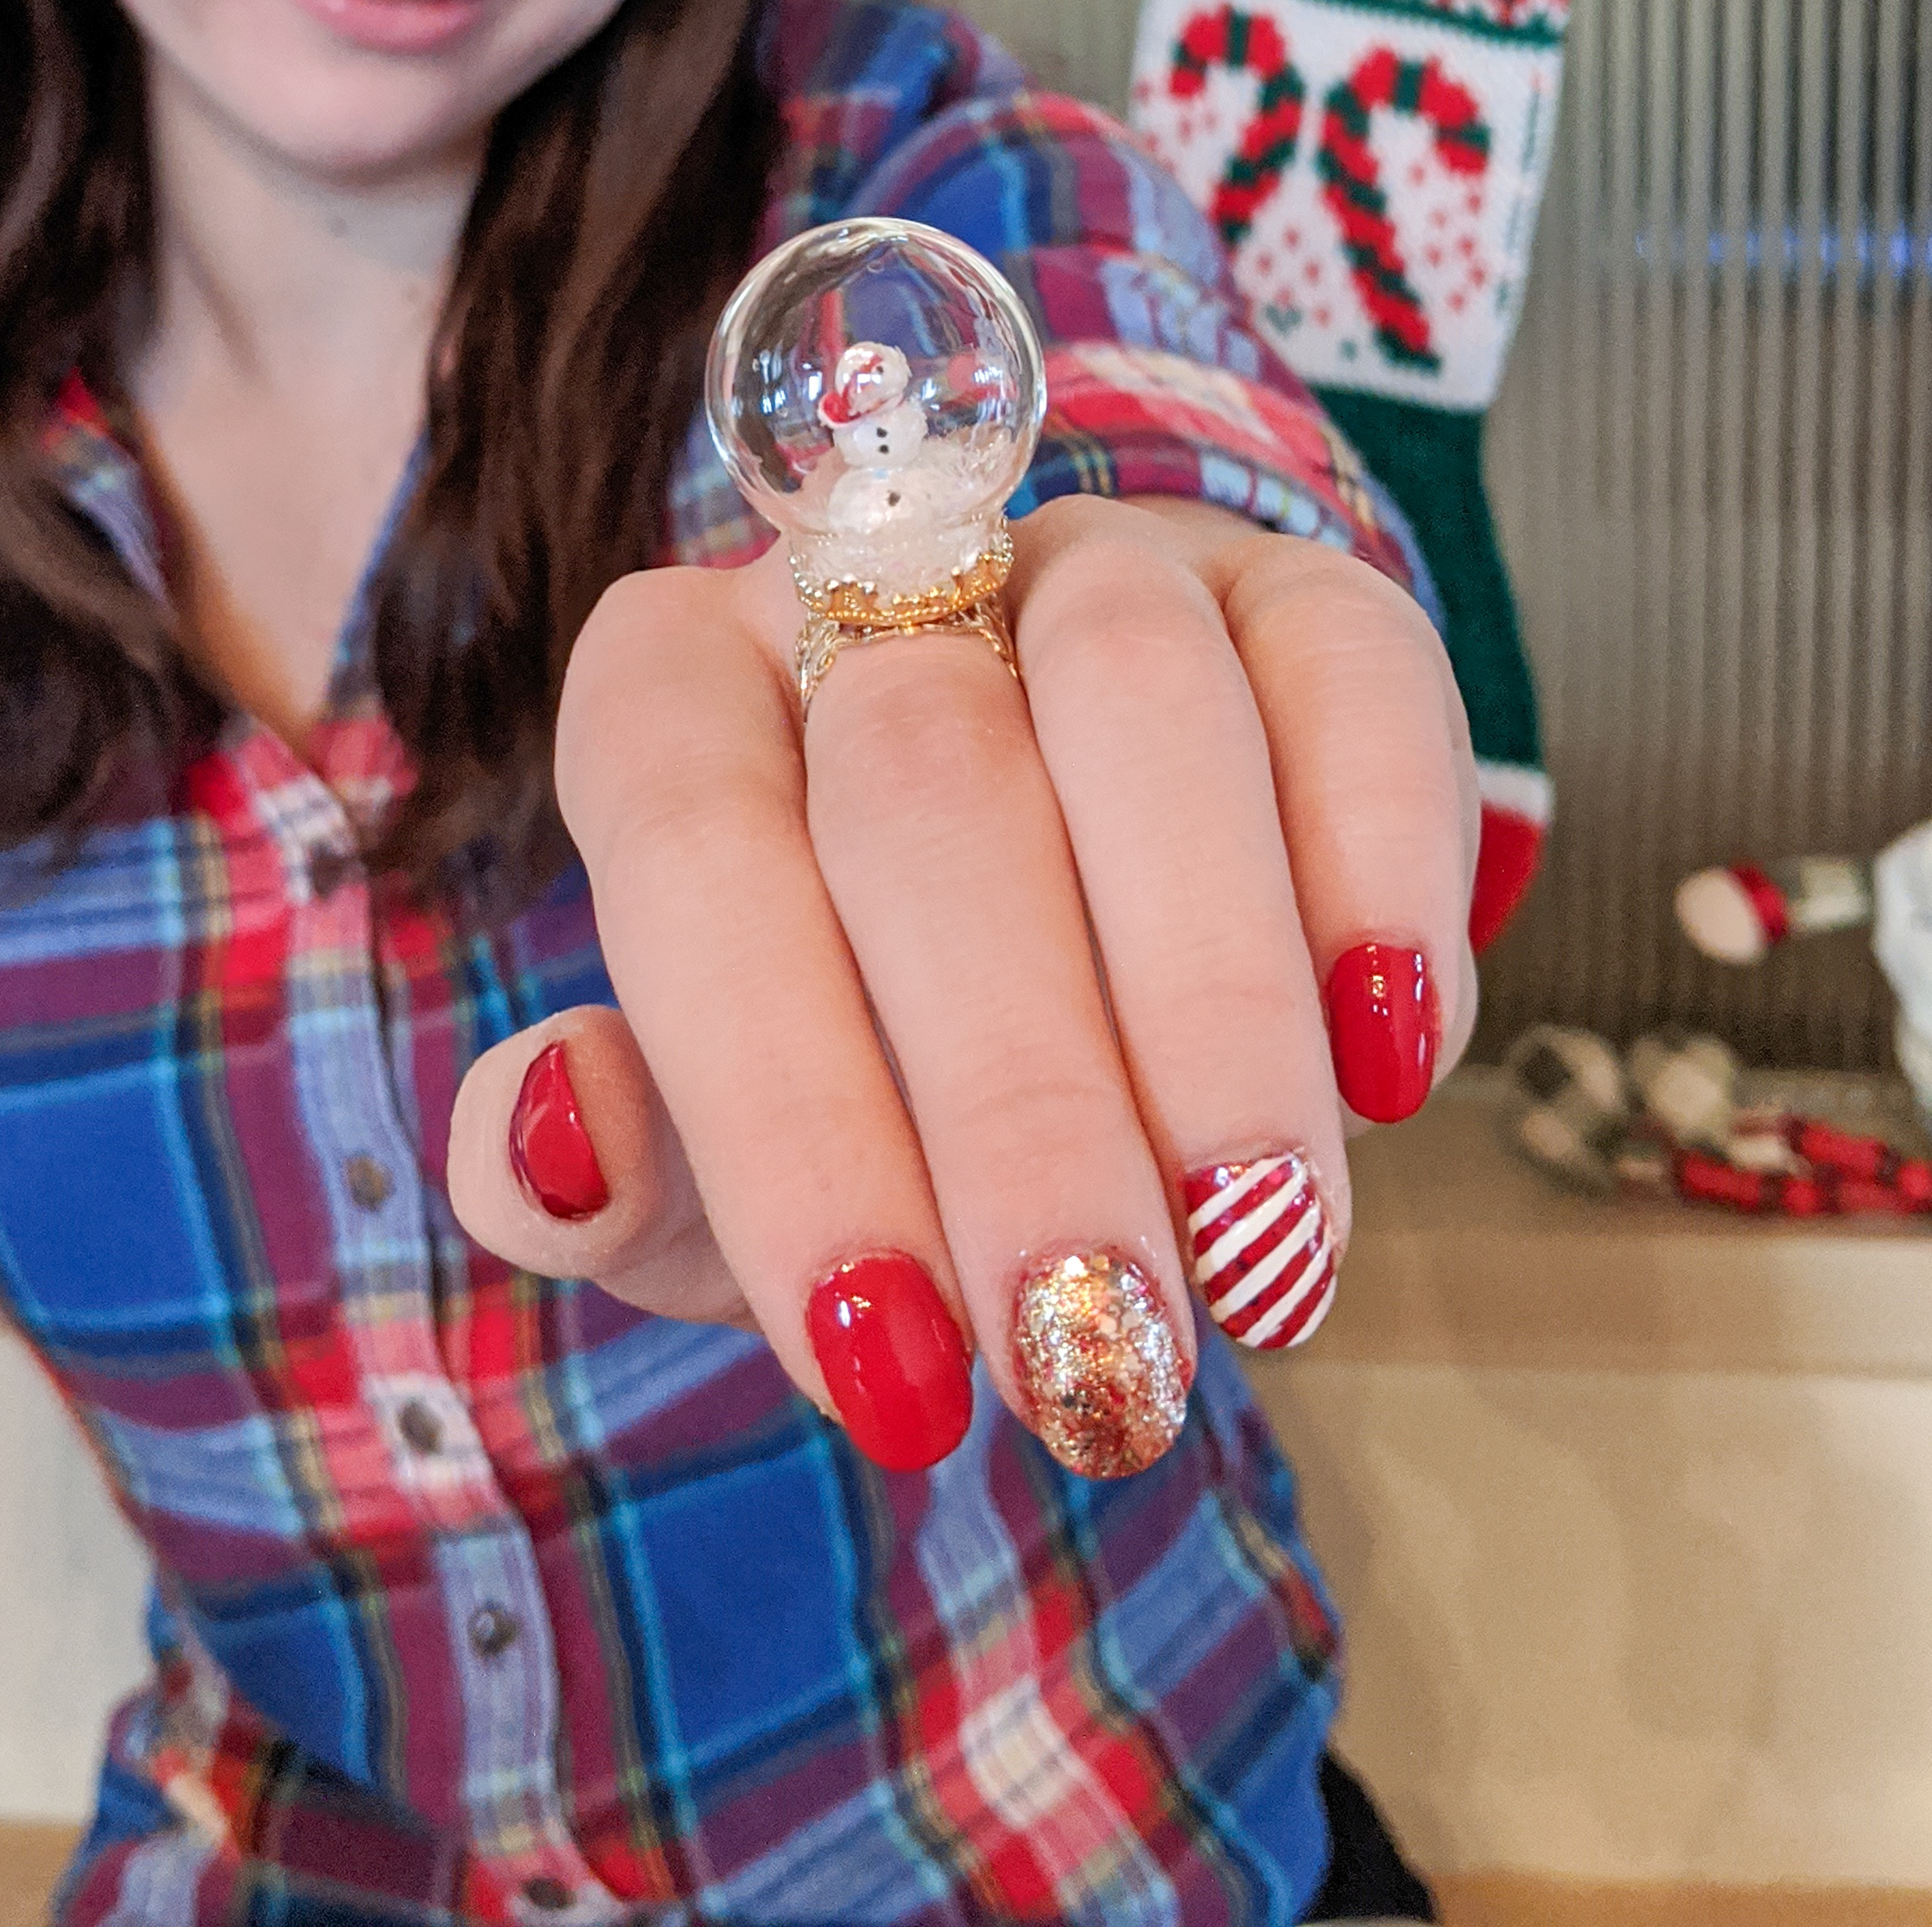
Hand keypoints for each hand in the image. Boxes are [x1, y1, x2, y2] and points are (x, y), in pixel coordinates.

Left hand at [445, 495, 1476, 1475]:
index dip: (785, 1109)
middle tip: (1097, 1350)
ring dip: (1210, 998)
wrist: (1078, 934)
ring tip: (1262, 1253)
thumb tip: (539, 1146)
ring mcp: (1097, 567)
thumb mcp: (714, 1153)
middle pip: (925, 783)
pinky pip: (1350, 673)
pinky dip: (1378, 863)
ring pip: (1140, 699)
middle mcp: (872, 586)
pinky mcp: (1300, 596)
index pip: (695, 858)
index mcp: (676, 694)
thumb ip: (602, 1167)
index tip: (882, 1363)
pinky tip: (1392, 1066)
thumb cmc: (859, 1062)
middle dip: (1020, 1097)